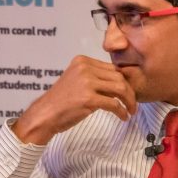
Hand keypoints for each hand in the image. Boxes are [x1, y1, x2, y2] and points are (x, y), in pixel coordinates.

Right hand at [12, 55, 136, 144]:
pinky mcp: (88, 98)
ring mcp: (86, 83)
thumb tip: (121, 83)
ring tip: (130, 111)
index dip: (125, 82)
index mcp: (83, 61)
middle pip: (119, 77)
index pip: (113, 68)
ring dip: (129, 101)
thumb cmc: (62, 101)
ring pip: (120, 88)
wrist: (45, 115)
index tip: (129, 93)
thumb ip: (96, 78)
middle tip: (132, 104)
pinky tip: (123, 117)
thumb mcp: (78, 81)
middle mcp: (85, 68)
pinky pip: (114, 104)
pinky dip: (122, 111)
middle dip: (130, 92)